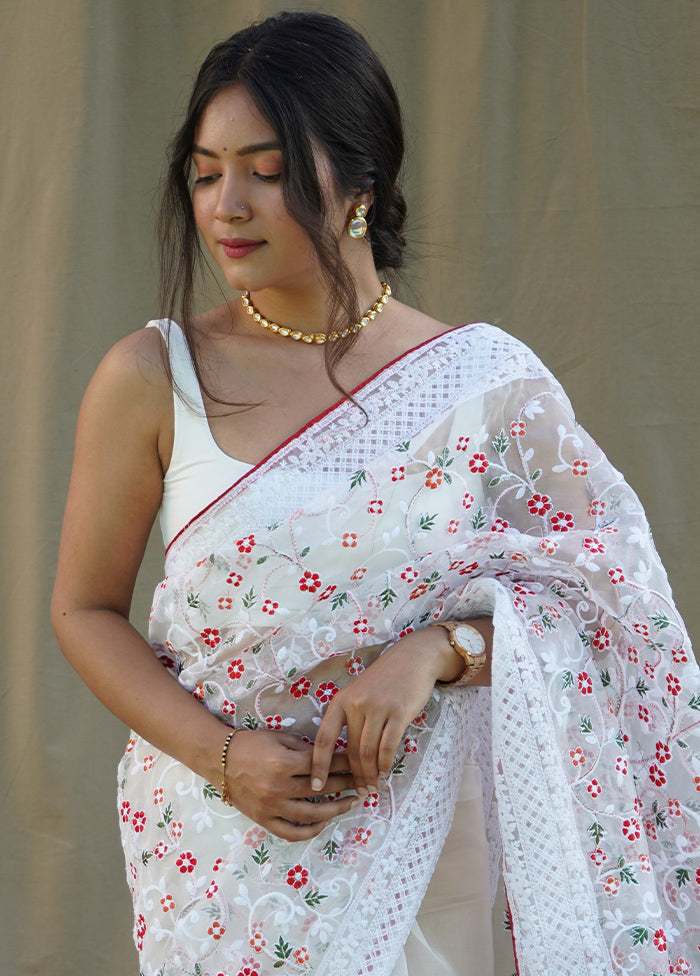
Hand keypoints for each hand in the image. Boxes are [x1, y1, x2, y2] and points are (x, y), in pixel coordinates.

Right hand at [224, 728, 357, 840]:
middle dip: (347, 782)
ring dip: (337, 808)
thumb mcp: (279, 738)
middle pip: (322, 787)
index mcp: (283, 763)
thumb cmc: (251, 744)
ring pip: (313, 813)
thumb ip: (305, 749)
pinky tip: (326, 821)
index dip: (344, 762)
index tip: (360, 761)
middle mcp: (278, 787)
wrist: (219, 760)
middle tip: (365, 780)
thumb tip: (332, 756)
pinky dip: (311, 830)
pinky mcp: (263, 820)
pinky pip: (292, 832)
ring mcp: (271, 807)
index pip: (323, 764)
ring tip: (353, 802)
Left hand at [310, 628, 464, 798]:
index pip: (323, 739)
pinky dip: (385, 764)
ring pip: (368, 752)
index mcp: (340, 701)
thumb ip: (349, 719)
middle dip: (354, 776)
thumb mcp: (358, 693)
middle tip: (359, 792)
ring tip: (372, 787)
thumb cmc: (384, 679)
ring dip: (370, 774)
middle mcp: (355, 704)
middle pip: (350, 751)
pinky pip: (388, 745)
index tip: (315, 786)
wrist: (413, 658)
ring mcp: (377, 707)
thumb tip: (341, 755)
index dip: (318, 765)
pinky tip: (385, 773)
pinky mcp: (398, 712)